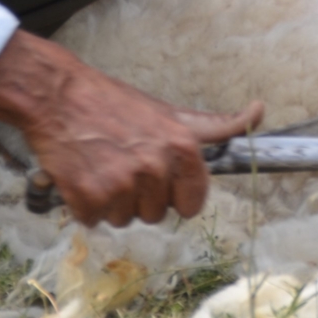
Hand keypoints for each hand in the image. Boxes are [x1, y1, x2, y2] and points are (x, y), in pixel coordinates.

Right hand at [0, 31, 261, 227]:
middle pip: (156, 214)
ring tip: (101, 167)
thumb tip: (258, 112)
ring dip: (112, 202)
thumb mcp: (171, 113)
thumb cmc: (115, 104)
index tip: (161, 183)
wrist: (59, 97)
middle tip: (122, 166)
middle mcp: (155, 169)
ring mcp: (121, 185)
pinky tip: (81, 176)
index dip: (176, 197)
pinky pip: (93, 221)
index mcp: (181, 149)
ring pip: (125, 219)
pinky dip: (84, 205)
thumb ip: (215, 126)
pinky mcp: (88, 198)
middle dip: (140, 197)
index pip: (193, 204)